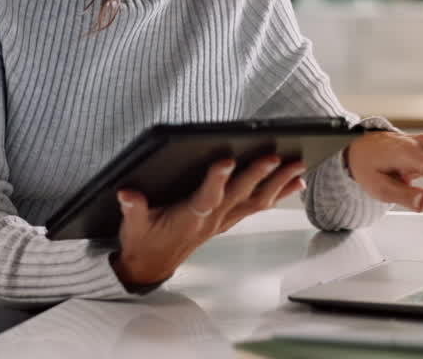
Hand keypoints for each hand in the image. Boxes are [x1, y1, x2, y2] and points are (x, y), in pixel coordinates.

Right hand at [112, 155, 306, 285]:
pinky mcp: (227, 220)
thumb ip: (131, 208)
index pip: (206, 197)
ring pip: (255, 201)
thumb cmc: (143, 241)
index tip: (225, 160)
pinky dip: (277, 194)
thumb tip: (126, 192)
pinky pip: (257, 206)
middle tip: (276, 157)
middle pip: (239, 195)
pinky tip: (295, 182)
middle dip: (258, 175)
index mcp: (189, 218)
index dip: (216, 180)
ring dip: (276, 184)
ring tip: (296, 165)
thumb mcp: (132, 226)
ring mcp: (222, 221)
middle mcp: (211, 220)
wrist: (151, 265)